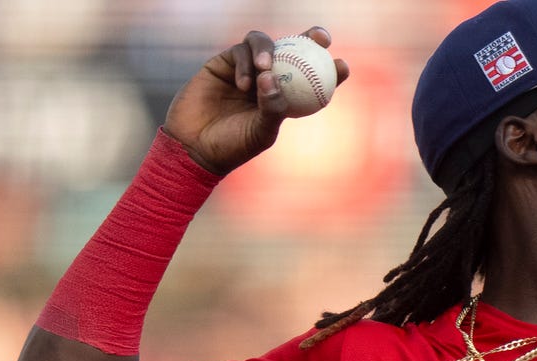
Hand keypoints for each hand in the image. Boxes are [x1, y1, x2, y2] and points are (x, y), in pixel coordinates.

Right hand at [162, 27, 349, 174]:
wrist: (193, 146)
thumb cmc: (232, 146)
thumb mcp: (260, 133)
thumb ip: (272, 109)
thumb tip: (275, 79)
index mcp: (286, 98)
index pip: (313, 79)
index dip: (330, 69)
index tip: (342, 66)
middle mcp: (268, 79)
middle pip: (294, 50)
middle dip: (311, 38)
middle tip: (320, 38)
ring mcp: (246, 69)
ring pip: (265, 44)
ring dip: (269, 51)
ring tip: (265, 68)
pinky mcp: (224, 63)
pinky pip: (240, 52)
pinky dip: (246, 63)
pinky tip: (245, 83)